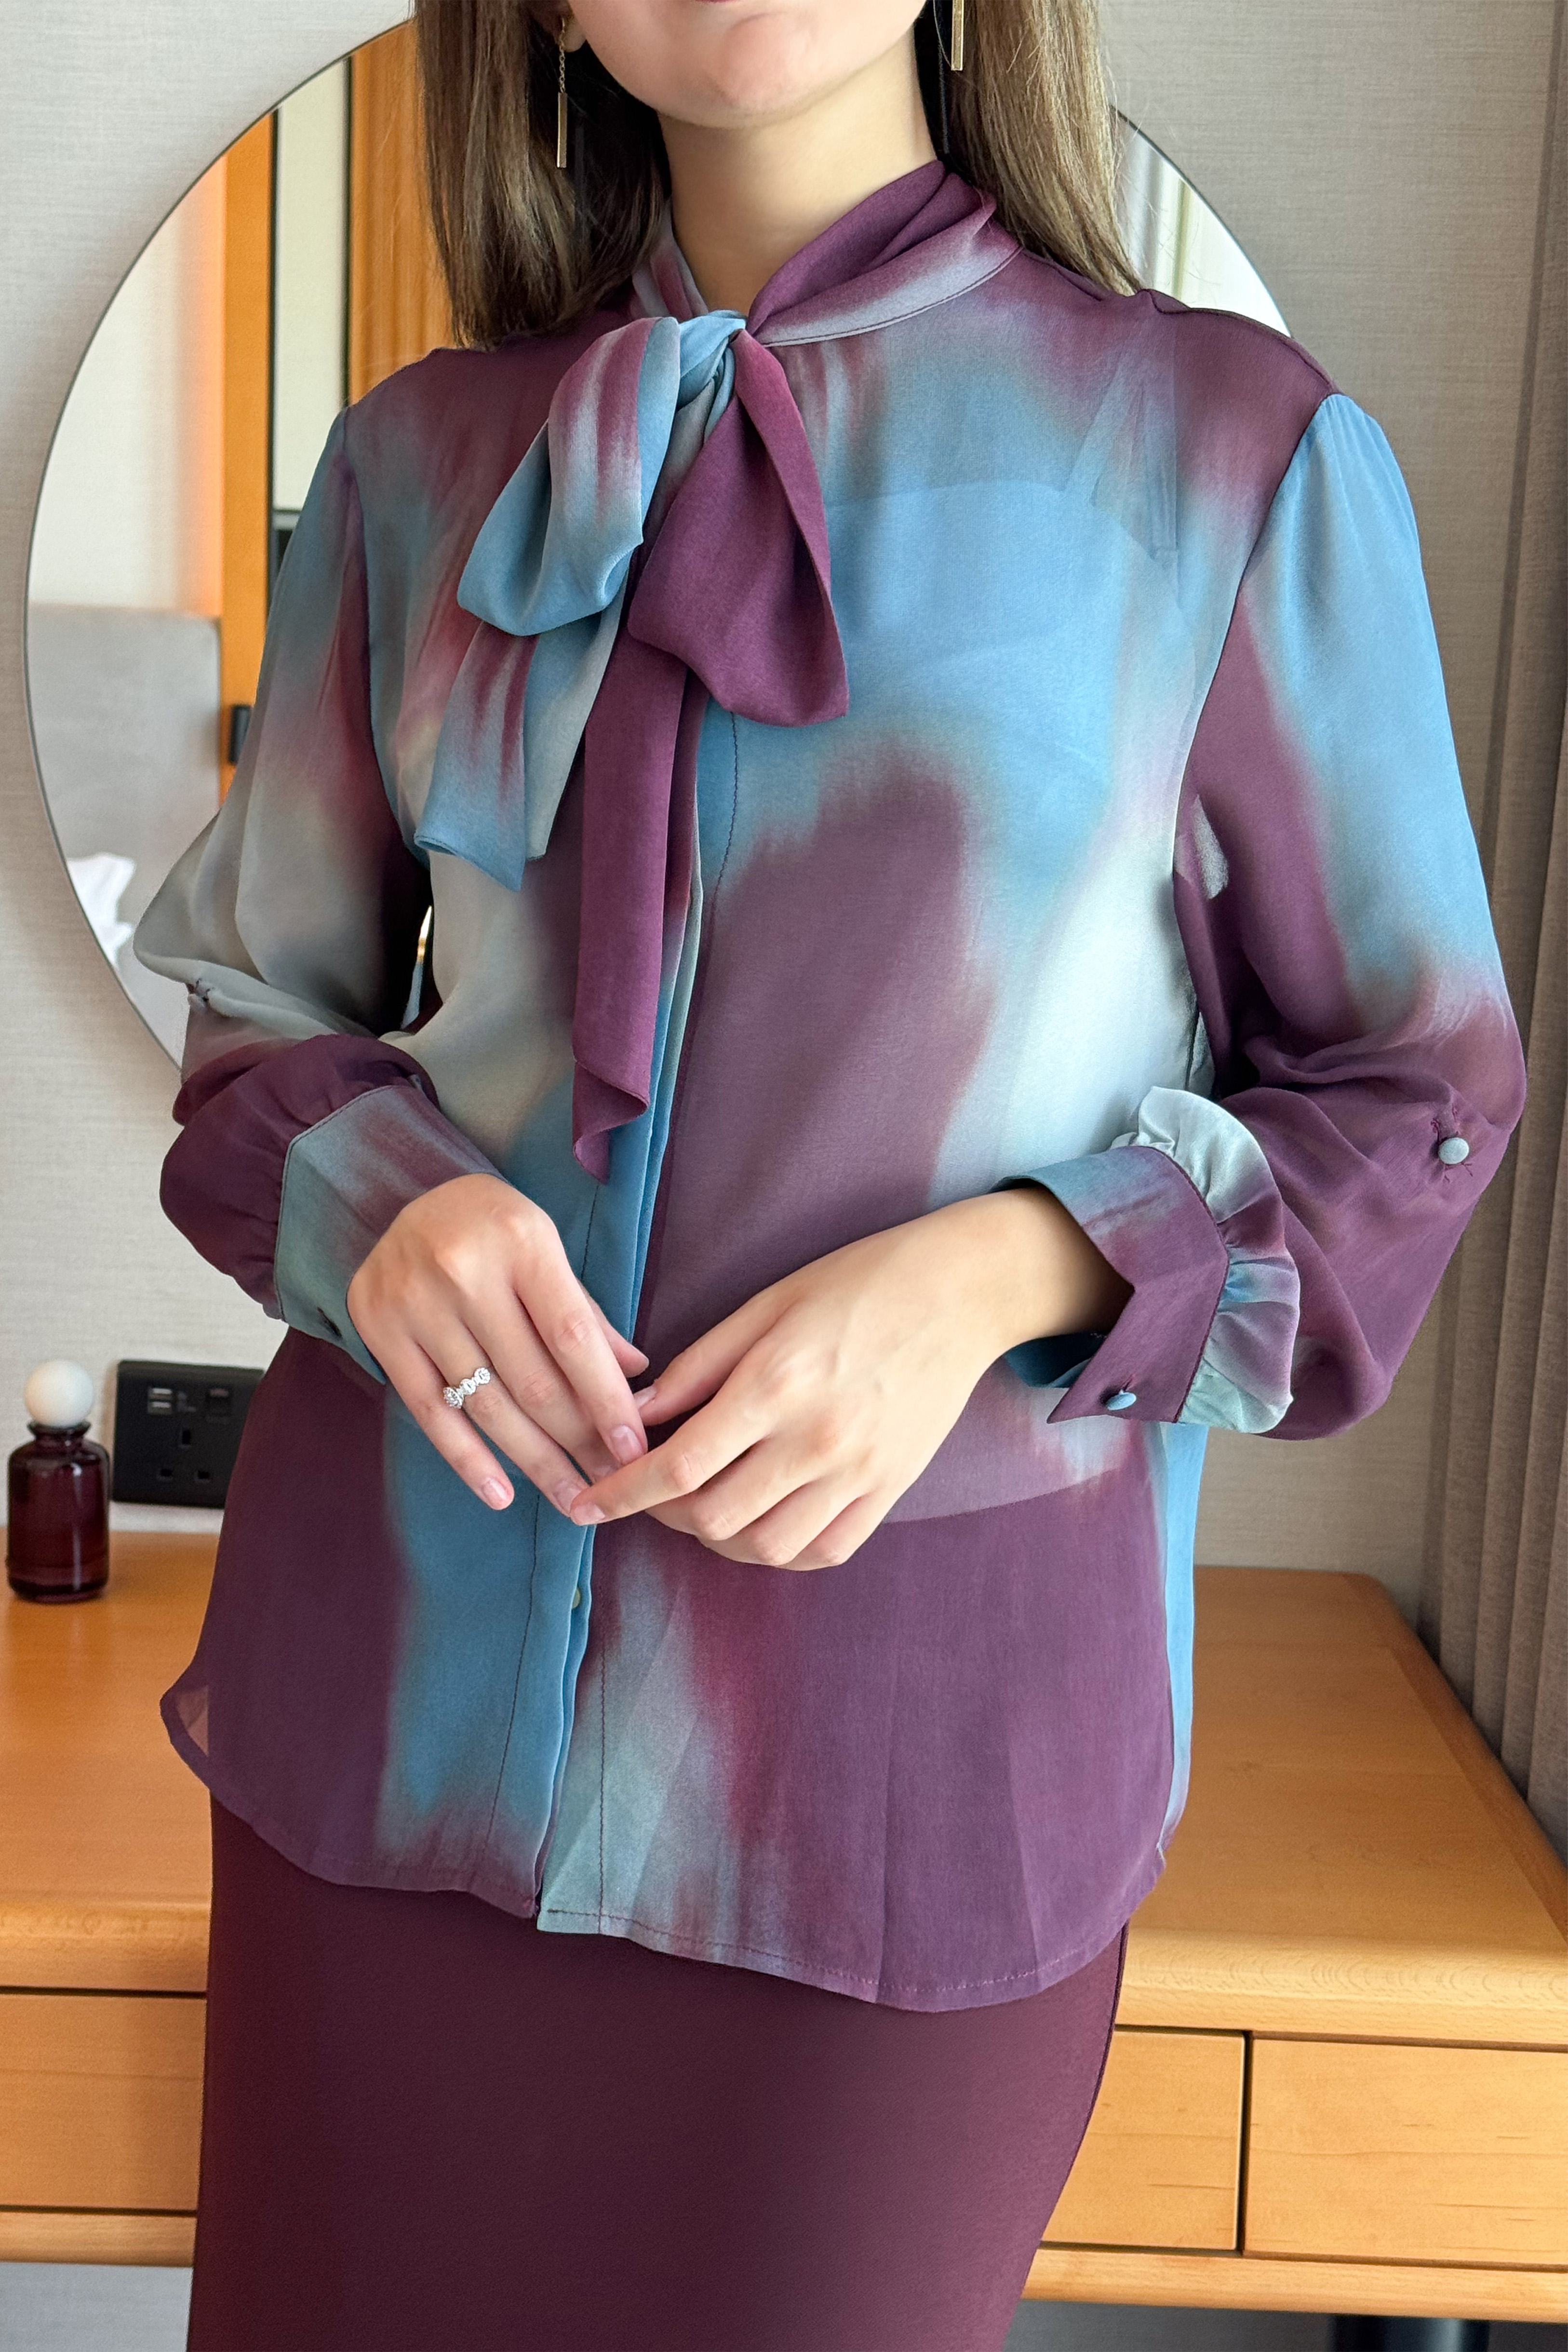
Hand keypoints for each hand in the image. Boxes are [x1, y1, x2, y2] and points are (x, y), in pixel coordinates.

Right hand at [346, 1174, 648, 1515]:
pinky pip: (430, 1411)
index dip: (607, 1401)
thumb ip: (585, 1311)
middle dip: (578, 1442)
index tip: (635, 1451)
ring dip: (533, 1461)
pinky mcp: (378, 1329)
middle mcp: (464, 1271)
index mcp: (521, 1242)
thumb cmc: (494, 1226)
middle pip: (532, 1380)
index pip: (573, 1338)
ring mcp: (415, 1302)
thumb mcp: (547, 1246)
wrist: (405, 1196)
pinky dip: (467, 1459)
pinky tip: (500, 1494)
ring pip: (485, 1404)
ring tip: (569, 1497)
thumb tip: (635, 1373)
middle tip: (610, 1485)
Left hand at [570, 1188, 1128, 1567]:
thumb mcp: (765, 1304)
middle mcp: (815, 1440)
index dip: (623, 1492)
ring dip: (718, 1537)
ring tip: (703, 1504)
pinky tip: (761, 1519)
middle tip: (651, 1488)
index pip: (678, 1466)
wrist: (960, 1294)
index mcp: (776, 1385)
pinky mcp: (889, 1490)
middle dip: (664, 1513)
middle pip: (713, 1518)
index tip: (589, 1500)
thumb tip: (634, 1413)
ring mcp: (858, 1473)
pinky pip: (823, 1551)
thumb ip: (697, 1367)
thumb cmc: (857, 1283)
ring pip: (765, 1548)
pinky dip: (780, 1549)